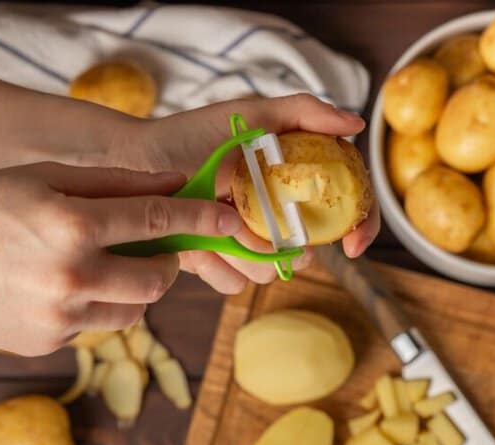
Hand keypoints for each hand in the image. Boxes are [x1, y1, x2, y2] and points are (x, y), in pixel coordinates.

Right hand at [0, 163, 241, 355]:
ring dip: (134, 286)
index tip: (233, 223)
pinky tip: (56, 286)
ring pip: (134, 308)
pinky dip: (94, 304)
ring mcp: (60, 317)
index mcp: (71, 224)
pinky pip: (96, 324)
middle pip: (158, 279)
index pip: (159, 221)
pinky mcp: (49, 343)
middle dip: (167, 262)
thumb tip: (176, 185)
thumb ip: (115, 182)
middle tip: (152, 248)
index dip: (202, 220)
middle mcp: (72, 276)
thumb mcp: (42, 175)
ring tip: (99, 264)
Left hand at [104, 94, 380, 293]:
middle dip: (283, 246)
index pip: (350, 206)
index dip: (361, 227)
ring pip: (269, 272)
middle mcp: (276, 213)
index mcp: (294, 179)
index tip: (353, 246)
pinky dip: (217, 266)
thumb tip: (356, 123)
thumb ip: (304, 112)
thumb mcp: (251, 115)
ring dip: (241, 254)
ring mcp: (247, 240)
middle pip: (308, 252)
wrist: (133, 165)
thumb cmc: (190, 135)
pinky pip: (234, 283)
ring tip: (212, 222)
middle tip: (249, 222)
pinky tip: (195, 244)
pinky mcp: (218, 261)